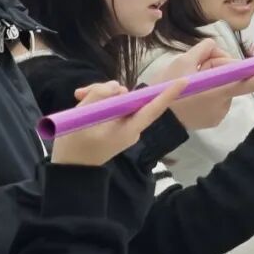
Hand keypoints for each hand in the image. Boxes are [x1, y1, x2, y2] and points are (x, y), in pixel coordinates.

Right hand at [53, 79, 187, 165]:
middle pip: (129, 99)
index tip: (184, 81)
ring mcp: (123, 127)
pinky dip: (98, 102)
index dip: (168, 94)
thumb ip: (100, 96)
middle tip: (81, 92)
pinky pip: (111, 107)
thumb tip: (117, 86)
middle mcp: (131, 127)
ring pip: (118, 100)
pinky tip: (81, 100)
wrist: (69, 171)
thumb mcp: (83, 118)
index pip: (154, 109)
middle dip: (107, 91)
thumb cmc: (75, 147)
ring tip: (78, 97)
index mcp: (130, 129)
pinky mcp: (115, 126)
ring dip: (99, 95)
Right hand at [149, 38, 253, 130]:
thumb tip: (218, 49)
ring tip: (191, 79)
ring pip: (226, 84)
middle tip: (200, 65)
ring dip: (214, 77)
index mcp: (221, 87)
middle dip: (222, 65)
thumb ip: (206, 49)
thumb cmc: (167, 89)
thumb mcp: (182, 61)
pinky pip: (219, 95)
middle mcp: (227, 101)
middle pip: (236, 75)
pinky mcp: (216, 118)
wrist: (155, 118)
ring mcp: (222, 112)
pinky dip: (210, 90)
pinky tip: (194, 92)